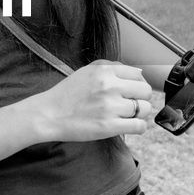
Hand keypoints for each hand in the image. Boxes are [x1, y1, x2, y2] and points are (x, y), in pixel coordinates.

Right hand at [29, 59, 152, 142]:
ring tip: (128, 116)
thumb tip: (138, 72)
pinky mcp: (109, 126)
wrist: (48, 114)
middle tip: (132, 104)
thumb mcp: (86, 71)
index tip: (132, 91)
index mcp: (104, 71)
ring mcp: (110, 107)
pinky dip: (138, 127)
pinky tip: (129, 126)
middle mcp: (109, 86)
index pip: (138, 74)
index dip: (137, 84)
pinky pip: (139, 126)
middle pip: (145, 91)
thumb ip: (111, 67)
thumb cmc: (66, 94)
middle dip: (141, 98)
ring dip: (140, 114)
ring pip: (144, 109)